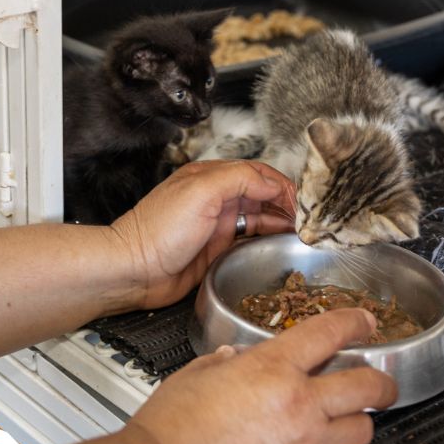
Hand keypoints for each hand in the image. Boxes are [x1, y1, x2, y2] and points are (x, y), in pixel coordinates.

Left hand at [111, 160, 296, 310]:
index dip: (282, 186)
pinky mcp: (218, 247)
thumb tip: (270, 183)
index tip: (302, 201)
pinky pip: (250, 238)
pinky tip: (280, 242)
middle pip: (263, 193)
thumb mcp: (201, 192)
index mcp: (211, 176)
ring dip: (282, 220)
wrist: (135, 269)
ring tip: (301, 230)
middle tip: (308, 217)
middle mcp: (216, 197)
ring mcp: (217, 223)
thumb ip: (238, 179)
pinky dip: (268, 237)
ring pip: (260, 215)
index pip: (258, 173)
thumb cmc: (157, 231)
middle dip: (287, 202)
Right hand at [122, 308, 398, 443]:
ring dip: (354, 425)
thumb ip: (227, 361)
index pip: (331, 333)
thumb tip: (237, 357)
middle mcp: (298, 407)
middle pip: (368, 387)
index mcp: (273, 369)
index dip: (355, 322)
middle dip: (381, 382)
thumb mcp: (199, 373)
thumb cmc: (172, 425)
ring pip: (360, 434)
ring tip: (342, 423)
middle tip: (379, 383)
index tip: (365, 322)